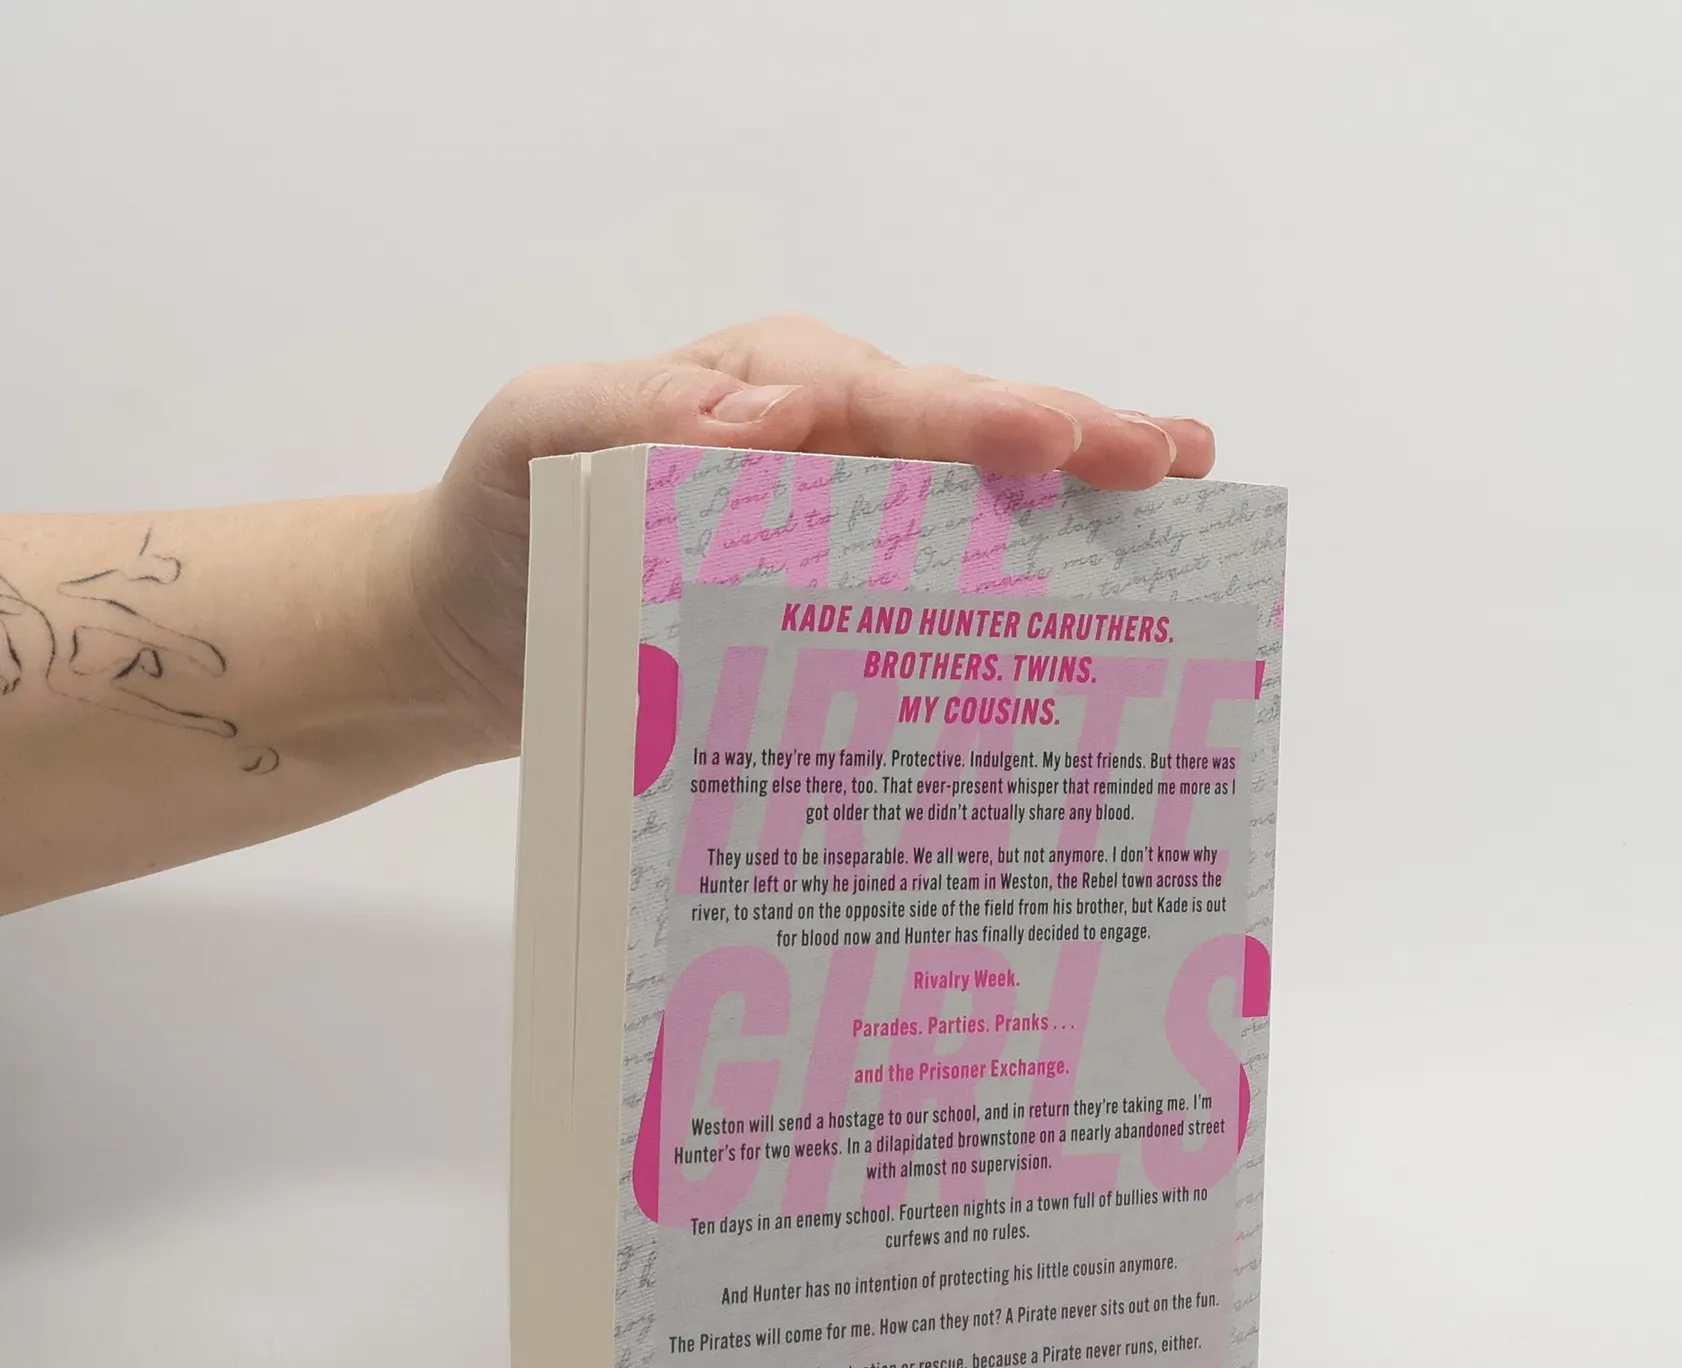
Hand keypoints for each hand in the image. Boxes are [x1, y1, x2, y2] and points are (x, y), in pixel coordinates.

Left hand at [403, 315, 1216, 756]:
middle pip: (961, 435)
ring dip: (1074, 504)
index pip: (886, 399)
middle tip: (1170, 459)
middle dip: (1071, 438)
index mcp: (764, 392)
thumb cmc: (503, 520)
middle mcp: (822, 446)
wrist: (475, 633)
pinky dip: (1020, 584)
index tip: (1058, 441)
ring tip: (1177, 494)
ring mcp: (840, 524)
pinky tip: (1091, 604)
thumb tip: (785, 415)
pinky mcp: (840, 599)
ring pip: (973, 502)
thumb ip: (635, 416)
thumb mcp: (542, 444)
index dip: (978, 419)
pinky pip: (938, 583)